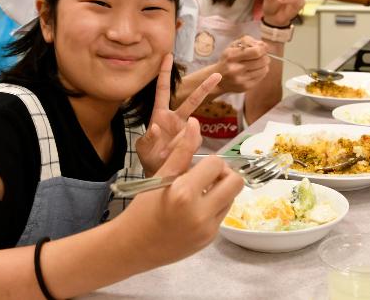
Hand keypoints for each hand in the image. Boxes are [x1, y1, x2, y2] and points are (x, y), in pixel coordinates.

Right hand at [122, 119, 243, 265]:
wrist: (133, 246)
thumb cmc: (142, 207)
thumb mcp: (160, 175)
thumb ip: (182, 150)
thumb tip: (195, 123)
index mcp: (184, 193)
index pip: (216, 164)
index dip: (207, 162)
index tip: (196, 167)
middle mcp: (200, 212)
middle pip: (236, 182)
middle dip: (224, 175)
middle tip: (207, 177)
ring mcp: (207, 229)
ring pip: (232, 198)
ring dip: (221, 191)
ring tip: (199, 194)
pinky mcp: (210, 239)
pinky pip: (223, 214)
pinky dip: (214, 207)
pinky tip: (195, 209)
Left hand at [135, 53, 221, 174]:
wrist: (160, 175)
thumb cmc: (150, 158)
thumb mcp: (143, 148)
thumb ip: (148, 139)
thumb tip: (155, 127)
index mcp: (160, 115)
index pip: (162, 90)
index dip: (164, 73)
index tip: (168, 56)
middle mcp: (176, 120)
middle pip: (192, 100)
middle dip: (204, 87)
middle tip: (217, 74)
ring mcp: (186, 131)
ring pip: (194, 127)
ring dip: (183, 138)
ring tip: (168, 151)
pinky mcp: (193, 143)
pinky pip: (193, 142)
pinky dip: (183, 148)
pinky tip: (174, 155)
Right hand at [215, 36, 269, 93]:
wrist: (218, 79)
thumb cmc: (227, 60)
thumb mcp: (232, 46)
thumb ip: (247, 41)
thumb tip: (263, 45)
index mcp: (231, 56)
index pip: (256, 52)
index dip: (263, 49)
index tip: (263, 48)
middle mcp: (236, 69)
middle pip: (262, 60)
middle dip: (264, 56)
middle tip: (261, 56)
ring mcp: (241, 79)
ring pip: (264, 69)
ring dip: (264, 64)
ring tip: (258, 63)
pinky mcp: (245, 87)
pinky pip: (261, 77)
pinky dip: (261, 72)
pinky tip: (254, 70)